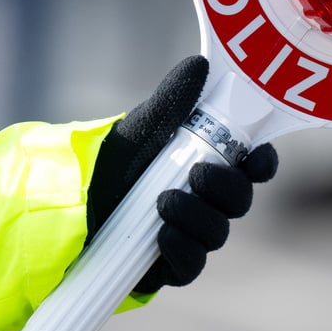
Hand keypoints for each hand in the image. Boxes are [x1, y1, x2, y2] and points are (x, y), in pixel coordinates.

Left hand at [86, 55, 278, 293]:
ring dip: (198, 217)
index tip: (255, 158)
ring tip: (165, 202)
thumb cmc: (113, 159)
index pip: (253, 165)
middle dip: (227, 189)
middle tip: (198, 174)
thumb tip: (200, 65)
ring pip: (218, 233)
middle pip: (240, 200)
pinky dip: (182, 249)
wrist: (69, 199)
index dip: (262, 163)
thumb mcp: (143, 126)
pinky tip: (164, 235)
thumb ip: (173, 100)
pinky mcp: (171, 263)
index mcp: (211, 162)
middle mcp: (207, 200)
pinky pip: (192, 265)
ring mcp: (192, 232)